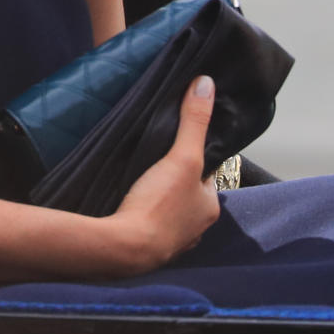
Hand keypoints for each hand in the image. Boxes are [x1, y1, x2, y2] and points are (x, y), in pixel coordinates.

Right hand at [105, 76, 220, 272]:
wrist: (124, 248)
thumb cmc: (159, 205)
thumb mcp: (182, 156)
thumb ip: (194, 121)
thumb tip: (206, 83)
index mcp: (209, 209)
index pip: (205, 175)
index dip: (191, 158)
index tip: (174, 146)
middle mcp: (196, 229)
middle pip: (185, 193)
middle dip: (172, 180)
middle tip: (153, 162)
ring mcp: (171, 242)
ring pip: (168, 211)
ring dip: (157, 198)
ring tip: (141, 180)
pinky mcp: (148, 250)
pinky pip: (149, 225)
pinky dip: (143, 214)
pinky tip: (130, 203)